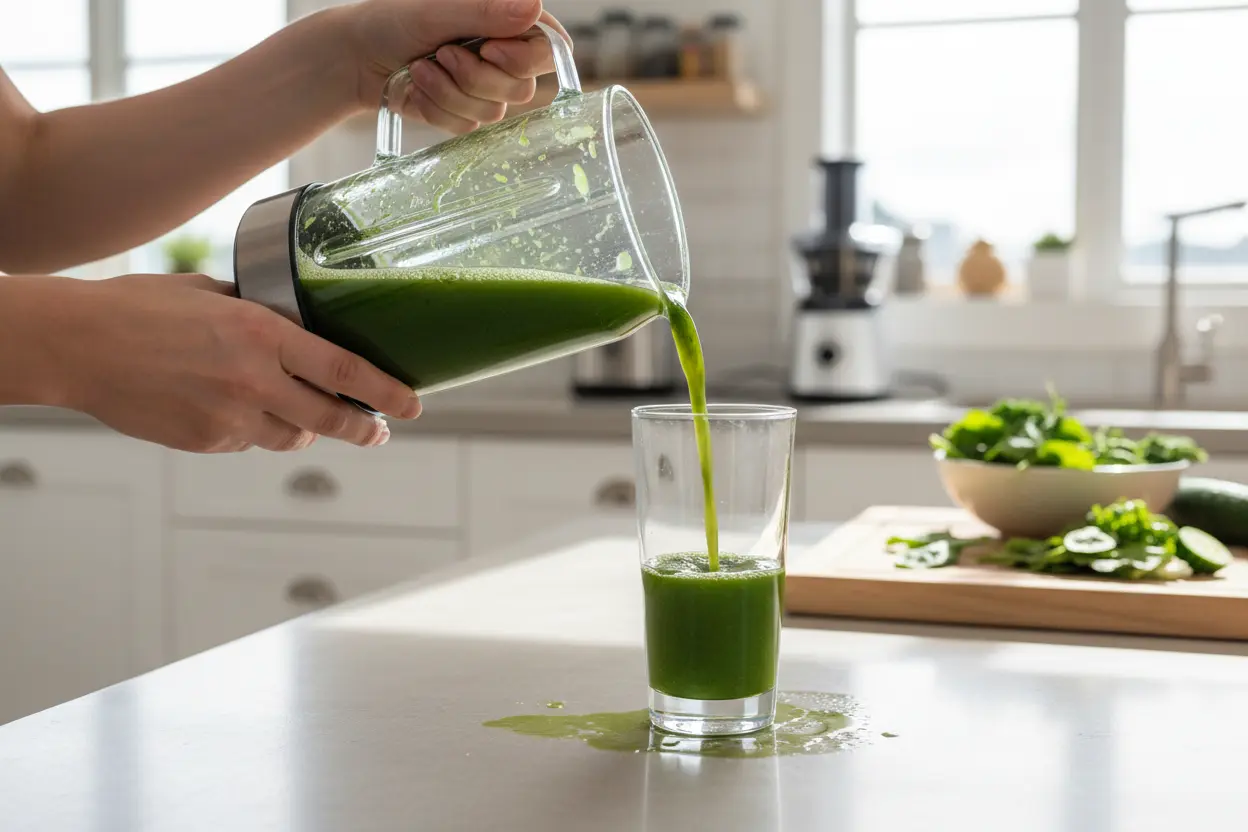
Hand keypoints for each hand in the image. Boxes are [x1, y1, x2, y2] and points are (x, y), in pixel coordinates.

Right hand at [53, 274, 420, 452]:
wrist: (77, 345)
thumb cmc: (139, 309)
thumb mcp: (212, 295)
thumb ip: (259, 315)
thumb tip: (293, 325)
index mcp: (260, 334)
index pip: (343, 368)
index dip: (385, 391)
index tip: (413, 405)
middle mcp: (252, 380)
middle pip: (330, 419)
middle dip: (364, 429)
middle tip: (380, 431)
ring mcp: (229, 417)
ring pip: (291, 437)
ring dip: (304, 429)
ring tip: (302, 415)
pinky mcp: (205, 442)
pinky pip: (248, 442)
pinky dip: (253, 430)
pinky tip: (233, 408)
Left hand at [343, 0, 569, 133]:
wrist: (357, 56)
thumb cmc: (393, 21)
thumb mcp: (437, 10)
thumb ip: (486, 11)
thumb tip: (533, 8)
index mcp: (507, 22)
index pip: (549, 47)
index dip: (526, 58)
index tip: (490, 50)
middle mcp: (504, 56)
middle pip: (523, 88)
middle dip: (476, 77)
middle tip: (443, 54)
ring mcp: (486, 88)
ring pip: (493, 111)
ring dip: (450, 92)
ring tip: (421, 68)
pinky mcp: (465, 113)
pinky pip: (467, 126)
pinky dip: (437, 107)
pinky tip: (419, 87)